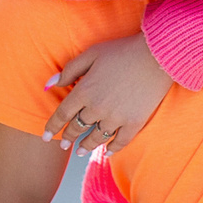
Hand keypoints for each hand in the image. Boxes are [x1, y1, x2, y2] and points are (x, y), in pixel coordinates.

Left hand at [43, 33, 172, 152]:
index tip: (46, 136)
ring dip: (86, 146)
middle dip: (68, 137)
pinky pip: (120, 141)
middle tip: (63, 145)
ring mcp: (116, 117)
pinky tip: (107, 152)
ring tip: (80, 152)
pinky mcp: (134, 122)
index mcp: (84, 91)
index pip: (62, 114)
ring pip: (96, 137)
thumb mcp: (92, 53)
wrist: (156, 55)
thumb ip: (69, 70)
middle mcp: (97, 108)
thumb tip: (49, 84)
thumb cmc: (122, 51)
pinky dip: (113, 148)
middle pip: (77, 127)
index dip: (52, 127)